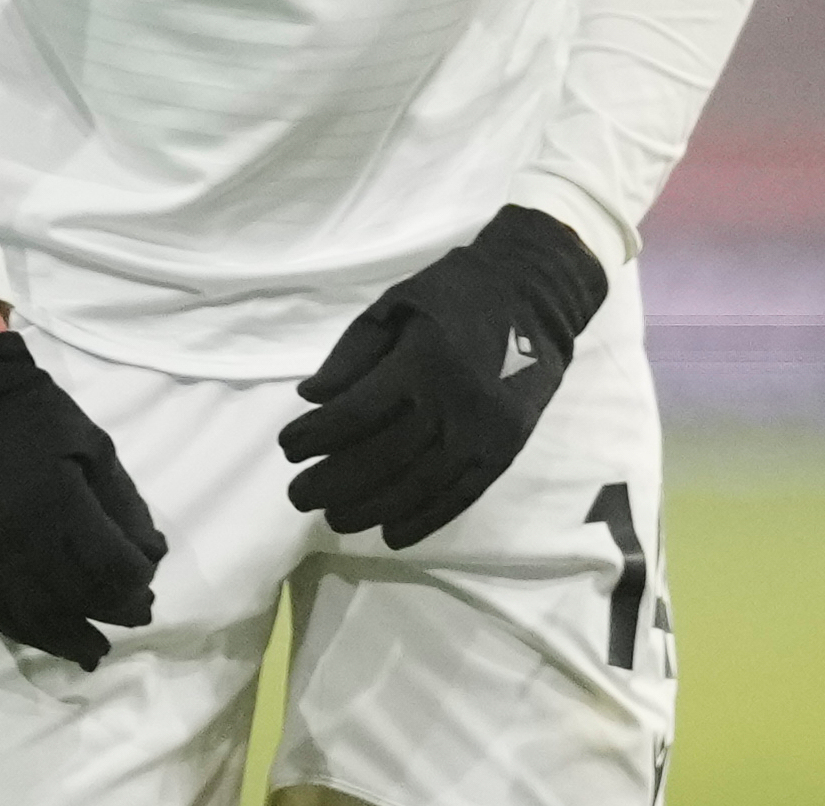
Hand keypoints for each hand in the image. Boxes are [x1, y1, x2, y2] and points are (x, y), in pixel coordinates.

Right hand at [0, 326, 164, 668]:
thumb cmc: (38, 418)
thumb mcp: (95, 446)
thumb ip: (124, 503)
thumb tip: (151, 553)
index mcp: (60, 502)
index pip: (107, 564)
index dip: (135, 581)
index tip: (148, 583)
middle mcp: (21, 537)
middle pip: (75, 595)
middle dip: (112, 612)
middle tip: (136, 617)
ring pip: (33, 615)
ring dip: (68, 640)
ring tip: (94, 653)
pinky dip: (23, 631)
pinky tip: (46, 640)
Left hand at [278, 206, 607, 548]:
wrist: (538, 294)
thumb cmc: (458, 293)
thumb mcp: (397, 304)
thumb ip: (352, 353)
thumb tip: (311, 398)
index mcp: (422, 360)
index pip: (356, 413)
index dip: (315, 437)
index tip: (287, 448)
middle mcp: (453, 403)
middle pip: (383, 459)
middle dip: (332, 483)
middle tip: (298, 495)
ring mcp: (483, 433)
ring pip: (418, 486)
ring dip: (370, 509)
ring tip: (335, 517)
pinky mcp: (505, 451)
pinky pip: (460, 497)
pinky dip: (424, 520)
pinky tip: (391, 532)